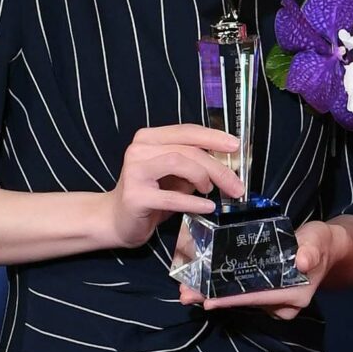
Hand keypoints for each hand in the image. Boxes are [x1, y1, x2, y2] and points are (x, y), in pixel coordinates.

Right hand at [105, 123, 242, 248]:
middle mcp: (139, 150)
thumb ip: (196, 163)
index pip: (187, 131)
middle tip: (235, 184)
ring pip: (179, 163)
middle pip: (187, 149)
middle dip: (217, 166)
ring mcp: (134, 172)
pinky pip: (171, 196)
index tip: (235, 146)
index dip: (213, 137)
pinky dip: (194, 201)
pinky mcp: (135, 196)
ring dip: (203, 177)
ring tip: (210, 190)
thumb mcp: (176, 174)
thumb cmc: (152, 194)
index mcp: (149, 138)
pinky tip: (207, 206)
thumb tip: (228, 162)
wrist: (117, 220)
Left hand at [184, 218, 347, 319]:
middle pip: (244, 303)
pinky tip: (206, 286)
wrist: (327, 247)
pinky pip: (244, 297)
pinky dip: (225, 292)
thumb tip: (303, 262)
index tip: (207, 301)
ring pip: (241, 301)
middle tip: (186, 296)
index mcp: (295, 295)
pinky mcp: (269, 298)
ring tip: (189, 291)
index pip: (257, 297)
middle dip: (214, 299)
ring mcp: (276, 303)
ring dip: (215, 296)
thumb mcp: (317, 240)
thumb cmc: (320, 241)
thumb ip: (310, 250)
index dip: (231, 299)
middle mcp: (284, 305)